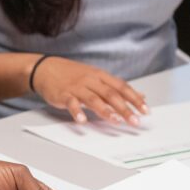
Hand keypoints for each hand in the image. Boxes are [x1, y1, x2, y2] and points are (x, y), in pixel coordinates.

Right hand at [31, 56, 147, 124]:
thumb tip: (141, 96)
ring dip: (105, 110)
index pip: (121, 86)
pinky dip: (77, 111)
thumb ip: (117, 88)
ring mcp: (76, 87)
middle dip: (124, 108)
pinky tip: (82, 120)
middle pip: (110, 94)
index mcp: (100, 76)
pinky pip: (71, 103)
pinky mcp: (63, 94)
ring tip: (115, 121)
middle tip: (134, 121)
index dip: (134, 98)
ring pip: (93, 98)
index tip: (145, 110)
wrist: (45, 68)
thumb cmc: (72, 74)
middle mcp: (90, 80)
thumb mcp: (96, 77)